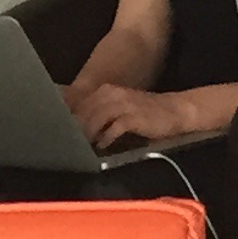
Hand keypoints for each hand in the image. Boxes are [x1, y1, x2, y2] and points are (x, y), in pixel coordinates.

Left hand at [69, 78, 193, 148]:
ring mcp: (124, 104)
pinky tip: (102, 147)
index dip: (71, 119)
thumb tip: (81, 131)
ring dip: (89, 133)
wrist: (174, 110)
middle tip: (68, 144)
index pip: (81, 105)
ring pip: (98, 117)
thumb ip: (102, 116)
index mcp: (107, 91)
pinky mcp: (134, 116)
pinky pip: (115, 127)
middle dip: (77, 128)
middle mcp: (113, 94)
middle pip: (86, 111)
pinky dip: (107, 137)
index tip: (62, 133)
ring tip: (82, 147)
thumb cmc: (146, 114)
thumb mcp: (122, 109)